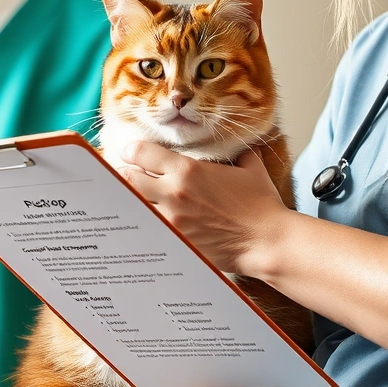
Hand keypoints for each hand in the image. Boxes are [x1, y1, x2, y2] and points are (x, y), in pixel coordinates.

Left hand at [116, 140, 293, 275]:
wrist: (266, 241)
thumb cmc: (261, 204)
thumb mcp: (250, 167)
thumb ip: (236, 151)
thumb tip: (237, 143)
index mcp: (188, 170)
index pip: (141, 153)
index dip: (131, 150)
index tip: (129, 151)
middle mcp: (174, 193)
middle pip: (128, 178)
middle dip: (122, 173)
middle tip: (121, 172)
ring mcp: (171, 221)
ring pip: (133, 206)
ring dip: (130, 199)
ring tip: (128, 197)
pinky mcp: (175, 242)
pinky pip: (147, 230)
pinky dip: (143, 224)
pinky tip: (141, 223)